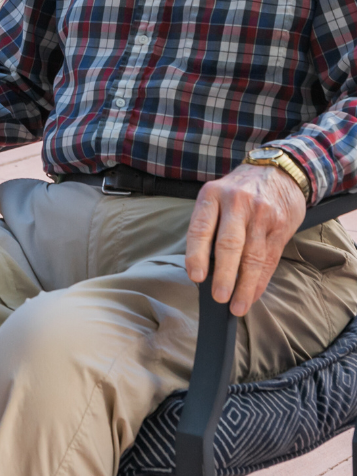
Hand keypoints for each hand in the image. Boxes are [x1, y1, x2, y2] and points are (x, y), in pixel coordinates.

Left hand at [184, 164, 307, 316]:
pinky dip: (260, 280)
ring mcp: (261, 214)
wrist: (279, 170)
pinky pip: (269, 259)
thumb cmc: (239, 190)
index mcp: (213, 195)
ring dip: (244, 286)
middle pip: (229, 245)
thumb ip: (210, 224)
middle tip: (219, 297)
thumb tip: (202, 268)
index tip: (196, 276)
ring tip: (236, 306)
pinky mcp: (280, 226)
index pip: (201, 228)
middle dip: (224, 275)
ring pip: (252, 257)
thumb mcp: (218, 195)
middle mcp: (237, 203)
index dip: (197, 254)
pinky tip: (252, 294)